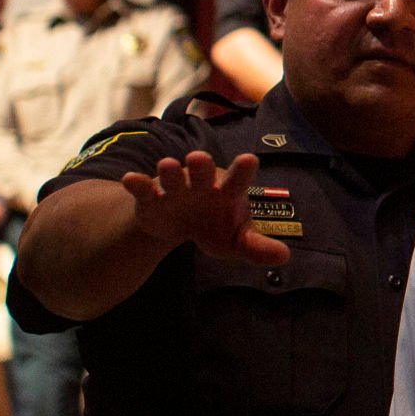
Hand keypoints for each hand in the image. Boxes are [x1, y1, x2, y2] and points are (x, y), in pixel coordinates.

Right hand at [118, 153, 289, 262]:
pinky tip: (130, 179)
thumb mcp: (236, 241)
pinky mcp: (151, 199)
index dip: (242, 171)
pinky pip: (144, 189)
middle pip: (202, 173)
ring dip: (169, 172)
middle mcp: (202, 185)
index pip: (238, 180)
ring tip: (167, 165)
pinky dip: (137, 184)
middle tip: (199, 158)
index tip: (248, 159)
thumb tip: (284, 257)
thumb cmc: (216, 226)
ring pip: (172, 177)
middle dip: (201, 167)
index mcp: (227, 192)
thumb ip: (257, 247)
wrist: (181, 226)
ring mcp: (175, 189)